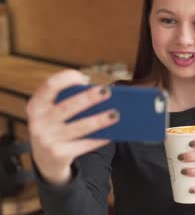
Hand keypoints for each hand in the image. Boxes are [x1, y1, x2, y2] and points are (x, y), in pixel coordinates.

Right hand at [26, 70, 118, 185]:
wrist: (45, 159)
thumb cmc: (57, 125)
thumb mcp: (54, 112)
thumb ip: (70, 100)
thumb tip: (101, 93)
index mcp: (36, 105)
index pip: (50, 86)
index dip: (66, 79)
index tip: (84, 77)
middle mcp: (38, 122)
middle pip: (68, 107)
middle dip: (88, 98)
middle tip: (107, 91)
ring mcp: (47, 140)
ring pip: (79, 127)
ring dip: (99, 120)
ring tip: (116, 114)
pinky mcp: (58, 155)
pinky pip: (84, 145)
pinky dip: (99, 139)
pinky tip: (112, 134)